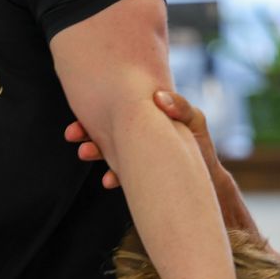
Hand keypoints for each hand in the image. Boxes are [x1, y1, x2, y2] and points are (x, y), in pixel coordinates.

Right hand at [66, 90, 216, 188]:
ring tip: (85, 153)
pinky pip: (121, 173)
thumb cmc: (200, 146)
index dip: (96, 109)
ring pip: (107, 151)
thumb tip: (159, 98)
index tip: (82, 112)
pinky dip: (114, 176)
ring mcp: (135, 154)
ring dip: (95, 152)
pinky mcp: (138, 174)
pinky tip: (108, 180)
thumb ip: (181, 107)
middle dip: (85, 132)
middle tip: (72, 134)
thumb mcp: (195, 121)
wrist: (207, 180)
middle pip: (103, 129)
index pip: (116, 110)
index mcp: (145, 116)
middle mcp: (135, 134)